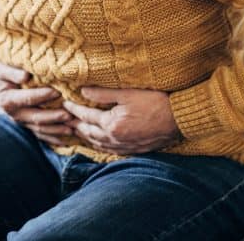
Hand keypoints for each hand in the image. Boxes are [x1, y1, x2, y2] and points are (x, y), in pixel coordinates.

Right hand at [0, 62, 73, 144]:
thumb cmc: (1, 74)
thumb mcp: (2, 69)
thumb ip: (13, 72)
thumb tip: (26, 75)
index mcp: (7, 100)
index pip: (27, 99)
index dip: (42, 96)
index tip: (57, 91)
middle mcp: (14, 114)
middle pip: (36, 117)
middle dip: (54, 117)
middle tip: (69, 114)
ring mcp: (21, 122)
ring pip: (40, 129)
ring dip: (56, 129)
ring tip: (72, 128)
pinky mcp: (27, 126)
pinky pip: (41, 135)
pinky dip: (54, 138)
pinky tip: (67, 138)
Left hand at [63, 87, 182, 154]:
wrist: (179, 119)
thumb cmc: (156, 102)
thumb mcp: (128, 93)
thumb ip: (103, 93)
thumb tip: (83, 91)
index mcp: (112, 124)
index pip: (86, 116)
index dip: (74, 109)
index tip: (64, 103)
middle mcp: (115, 139)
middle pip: (89, 133)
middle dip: (76, 125)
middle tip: (65, 119)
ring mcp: (125, 146)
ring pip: (98, 144)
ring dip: (86, 137)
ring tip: (78, 131)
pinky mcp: (134, 150)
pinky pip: (111, 150)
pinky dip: (100, 146)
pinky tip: (99, 143)